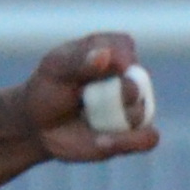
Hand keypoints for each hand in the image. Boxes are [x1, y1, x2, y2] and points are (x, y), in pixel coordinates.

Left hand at [22, 33, 160, 162]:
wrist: (41, 127)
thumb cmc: (48, 90)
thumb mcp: (54, 71)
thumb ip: (78, 62)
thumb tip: (106, 55)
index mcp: (114, 48)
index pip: (125, 48)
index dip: (108, 61)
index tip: (79, 72)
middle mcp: (131, 75)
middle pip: (137, 82)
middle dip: (110, 93)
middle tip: (80, 97)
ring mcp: (136, 105)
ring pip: (141, 111)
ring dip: (111, 119)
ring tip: (85, 119)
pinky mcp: (137, 132)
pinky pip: (148, 138)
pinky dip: (127, 142)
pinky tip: (102, 141)